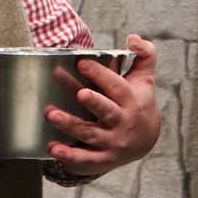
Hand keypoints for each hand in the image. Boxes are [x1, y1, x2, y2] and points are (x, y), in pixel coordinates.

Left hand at [45, 34, 160, 177]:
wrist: (146, 140)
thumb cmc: (140, 102)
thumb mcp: (145, 78)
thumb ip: (145, 54)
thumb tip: (133, 37)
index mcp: (131, 101)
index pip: (116, 86)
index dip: (100, 74)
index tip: (81, 63)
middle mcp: (122, 122)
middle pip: (107, 111)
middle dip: (94, 102)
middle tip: (79, 93)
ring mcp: (113, 141)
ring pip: (90, 134)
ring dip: (70, 125)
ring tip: (50, 113)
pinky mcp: (103, 158)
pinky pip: (86, 159)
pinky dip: (70, 155)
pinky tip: (53, 147)